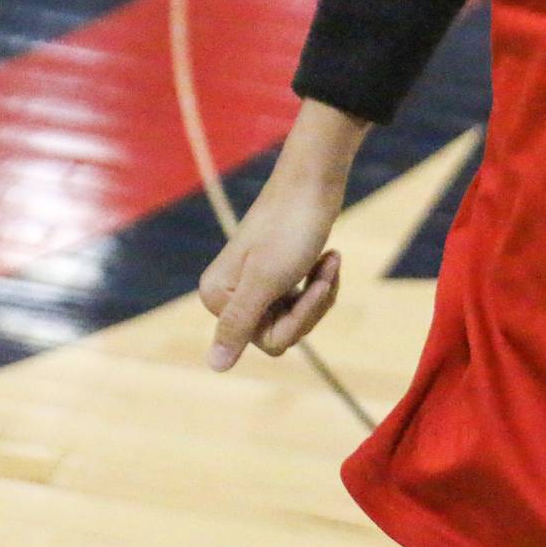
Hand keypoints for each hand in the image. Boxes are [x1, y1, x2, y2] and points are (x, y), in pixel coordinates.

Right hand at [197, 171, 344, 370]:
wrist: (314, 180)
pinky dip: (320, 281)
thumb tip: (215, 366)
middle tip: (328, 270)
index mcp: (218, 296)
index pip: (268, 341)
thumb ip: (239, 324)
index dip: (299, 318)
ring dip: (320, 290)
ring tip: (331, 259)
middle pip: (283, 331)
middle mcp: (229, 293)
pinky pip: (301, 299)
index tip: (316, 285)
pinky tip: (329, 257)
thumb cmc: (291, 226)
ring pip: (296, 316)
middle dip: (313, 304)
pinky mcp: (275, 273)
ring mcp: (253, 284)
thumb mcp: (267, 280)